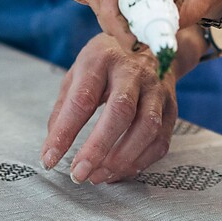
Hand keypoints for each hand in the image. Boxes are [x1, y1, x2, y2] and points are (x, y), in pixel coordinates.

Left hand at [39, 0, 196, 182]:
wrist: (149, 43)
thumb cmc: (105, 63)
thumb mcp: (78, 73)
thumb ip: (64, 108)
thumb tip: (53, 147)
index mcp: (102, 59)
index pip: (83, 99)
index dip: (65, 132)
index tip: (50, 158)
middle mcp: (133, 72)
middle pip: (121, 111)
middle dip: (98, 148)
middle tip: (79, 174)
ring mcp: (156, 89)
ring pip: (147, 128)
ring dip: (122, 159)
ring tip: (98, 176)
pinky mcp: (171, 107)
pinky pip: (160, 140)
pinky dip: (140, 162)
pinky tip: (119, 171)